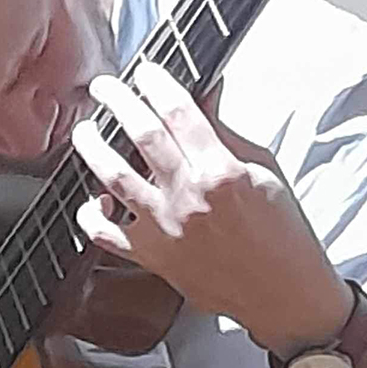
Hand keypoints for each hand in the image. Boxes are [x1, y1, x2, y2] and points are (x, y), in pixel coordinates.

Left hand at [71, 61, 352, 357]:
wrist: (281, 295)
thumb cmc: (281, 234)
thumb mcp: (264, 171)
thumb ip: (226, 134)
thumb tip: (205, 97)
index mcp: (222, 171)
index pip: (180, 112)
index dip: (157, 84)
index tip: (145, 72)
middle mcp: (188, 197)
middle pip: (142, 135)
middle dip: (117, 102)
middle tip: (103, 87)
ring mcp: (165, 228)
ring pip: (114, 177)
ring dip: (92, 148)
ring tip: (85, 132)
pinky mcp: (152, 257)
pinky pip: (105, 234)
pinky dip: (91, 215)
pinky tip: (94, 199)